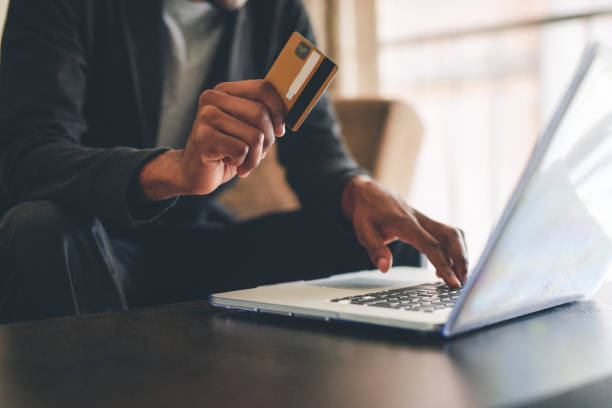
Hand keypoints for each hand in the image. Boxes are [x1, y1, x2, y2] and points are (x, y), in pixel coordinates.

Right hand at [139, 79, 285, 199]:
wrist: (193, 172)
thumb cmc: (226, 150)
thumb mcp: (247, 129)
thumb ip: (263, 118)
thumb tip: (289, 115)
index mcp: (225, 91)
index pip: (263, 88)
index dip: (279, 111)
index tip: (280, 130)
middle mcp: (212, 98)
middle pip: (260, 113)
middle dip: (268, 139)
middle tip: (259, 152)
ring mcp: (205, 117)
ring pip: (255, 136)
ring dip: (256, 157)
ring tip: (243, 162)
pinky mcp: (203, 138)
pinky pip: (242, 151)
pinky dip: (243, 163)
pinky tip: (228, 163)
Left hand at [341, 175, 467, 287]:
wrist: (368, 192)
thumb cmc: (366, 212)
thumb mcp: (363, 231)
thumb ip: (375, 249)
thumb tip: (385, 268)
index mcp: (405, 223)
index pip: (430, 244)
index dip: (444, 264)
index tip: (453, 281)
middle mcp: (420, 220)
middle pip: (450, 236)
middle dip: (461, 259)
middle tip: (464, 282)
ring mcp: (425, 220)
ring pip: (452, 234)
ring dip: (460, 254)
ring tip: (459, 278)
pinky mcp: (427, 223)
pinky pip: (446, 235)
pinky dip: (452, 251)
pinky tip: (445, 268)